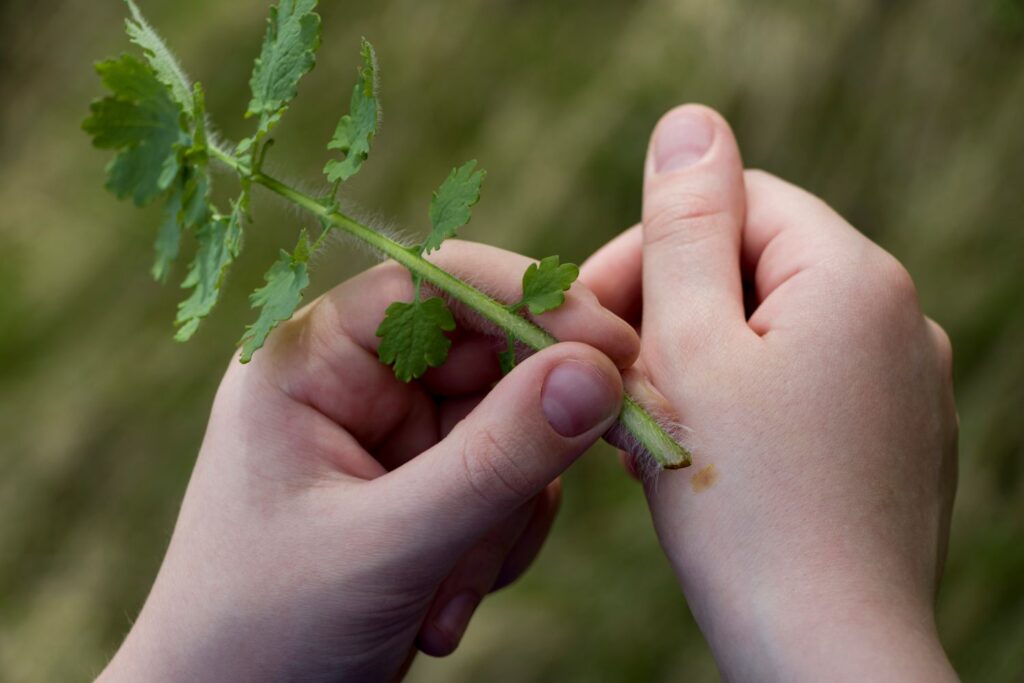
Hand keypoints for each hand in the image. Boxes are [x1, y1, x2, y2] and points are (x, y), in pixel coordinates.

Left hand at [99, 241, 638, 682]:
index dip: (529, 299)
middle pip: (489, 360)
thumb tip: (599, 372)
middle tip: (537, 503)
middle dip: (519, 447)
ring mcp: (392, 439)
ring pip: (510, 431)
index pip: (435, 283)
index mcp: (310, 360)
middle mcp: (354, 384)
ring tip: (444, 599)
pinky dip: (496, 546)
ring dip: (501, 520)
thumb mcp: (387, 544)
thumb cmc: (266, 630)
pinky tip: (441, 608)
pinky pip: (505, 484)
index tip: (613, 347)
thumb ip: (496, 459)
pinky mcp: (423, 489)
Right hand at [582, 105, 958, 680]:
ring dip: (695, 366)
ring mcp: (903, 383)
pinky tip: (700, 459)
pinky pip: (800, 388)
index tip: (594, 323)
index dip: (651, 254)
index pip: (736, 204)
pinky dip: (740, 406)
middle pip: (753, 270)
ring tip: (644, 433)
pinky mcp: (893, 438)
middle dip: (669, 318)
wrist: (825, 654)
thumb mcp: (691, 350)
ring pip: (769, 333)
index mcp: (855, 276)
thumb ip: (685, 229)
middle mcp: (898, 317)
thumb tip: (690, 124)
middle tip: (612, 389)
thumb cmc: (745, 507)